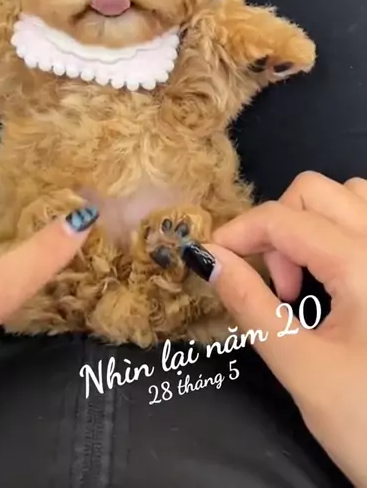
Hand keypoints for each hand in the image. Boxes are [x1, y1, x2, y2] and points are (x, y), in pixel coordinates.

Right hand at [205, 172, 366, 487]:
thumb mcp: (302, 368)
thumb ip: (251, 305)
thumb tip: (207, 258)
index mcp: (363, 265)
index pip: (283, 218)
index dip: (237, 232)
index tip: (212, 261)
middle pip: (315, 191)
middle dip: (278, 228)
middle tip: (279, 288)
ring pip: (349, 195)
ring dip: (312, 223)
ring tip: (306, 279)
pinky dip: (340, 230)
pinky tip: (334, 275)